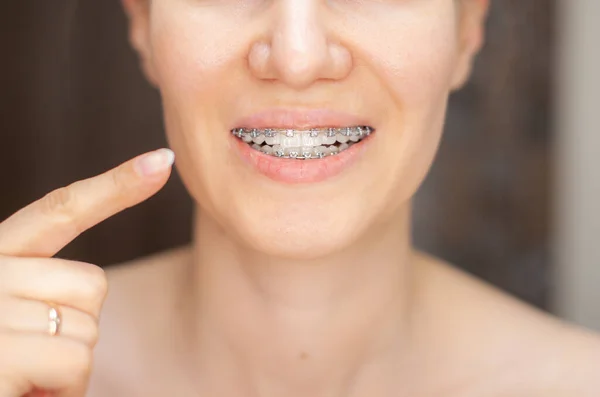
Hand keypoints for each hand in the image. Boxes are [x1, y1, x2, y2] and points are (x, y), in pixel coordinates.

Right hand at [0, 148, 174, 396]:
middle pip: (91, 285)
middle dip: (76, 332)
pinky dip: (64, 391)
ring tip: (22, 382)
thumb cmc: (4, 367)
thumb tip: (91, 291)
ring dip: (68, 369)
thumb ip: (45, 297)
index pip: (59, 210)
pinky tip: (25, 394)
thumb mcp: (16, 323)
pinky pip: (73, 361)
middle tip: (31, 363)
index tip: (162, 160)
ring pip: (87, 327)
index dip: (115, 186)